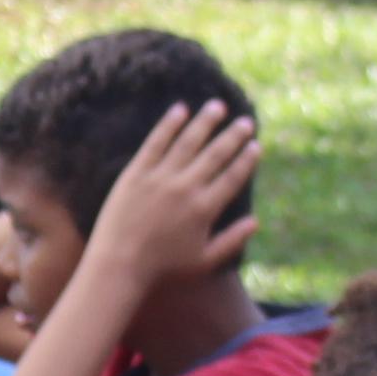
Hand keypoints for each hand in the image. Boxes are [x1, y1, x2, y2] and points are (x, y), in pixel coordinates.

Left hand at [78, 100, 259, 288]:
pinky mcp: (136, 173)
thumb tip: (256, 222)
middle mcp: (186, 189)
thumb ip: (232, 241)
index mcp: (205, 209)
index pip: (232, 178)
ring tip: (217, 107)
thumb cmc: (163, 269)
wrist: (119, 265)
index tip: (256, 146)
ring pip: (188, 142)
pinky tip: (180, 110)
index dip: (246, 160)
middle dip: (233, 136)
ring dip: (205, 122)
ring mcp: (160, 178)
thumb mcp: (203, 262)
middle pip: (215, 155)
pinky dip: (169, 125)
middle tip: (245, 122)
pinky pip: (155, 143)